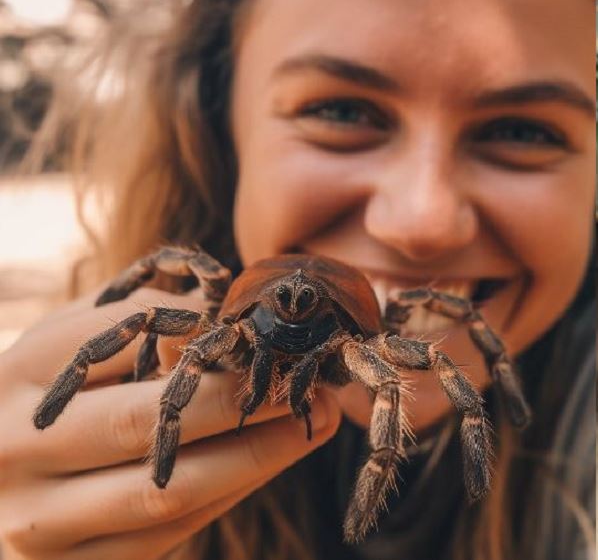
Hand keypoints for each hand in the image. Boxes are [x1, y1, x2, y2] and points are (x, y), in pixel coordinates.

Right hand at [0, 288, 340, 559]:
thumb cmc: (46, 406)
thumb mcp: (68, 351)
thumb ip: (131, 322)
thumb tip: (220, 314)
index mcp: (12, 379)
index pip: (120, 350)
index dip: (205, 342)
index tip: (270, 334)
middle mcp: (13, 452)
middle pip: (145, 425)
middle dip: (241, 401)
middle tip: (310, 383)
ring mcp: (35, 522)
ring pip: (168, 491)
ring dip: (257, 455)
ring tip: (314, 422)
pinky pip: (166, 537)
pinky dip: (228, 496)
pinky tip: (270, 463)